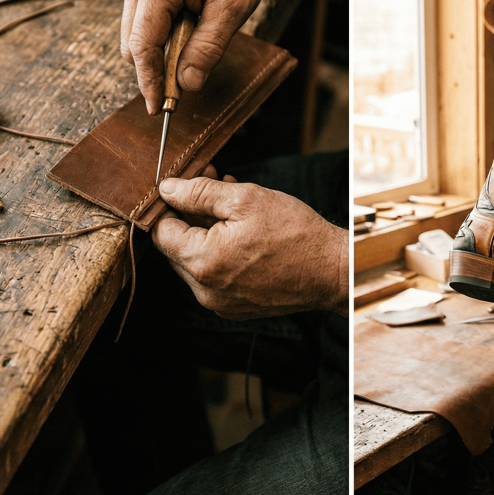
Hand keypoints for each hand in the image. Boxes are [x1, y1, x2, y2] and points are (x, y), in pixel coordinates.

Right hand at [121, 0, 272, 115]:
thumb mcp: (234, 6)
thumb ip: (209, 46)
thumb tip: (187, 85)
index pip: (143, 46)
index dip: (150, 82)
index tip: (159, 109)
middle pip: (134, 44)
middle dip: (156, 70)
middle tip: (184, 90)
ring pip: (138, 34)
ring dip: (162, 51)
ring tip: (199, 42)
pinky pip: (146, 20)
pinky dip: (164, 36)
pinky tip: (192, 30)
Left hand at [151, 175, 348, 318]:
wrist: (332, 271)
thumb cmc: (296, 234)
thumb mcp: (246, 199)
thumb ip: (200, 193)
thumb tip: (168, 189)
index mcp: (202, 261)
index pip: (161, 230)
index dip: (172, 204)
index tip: (188, 187)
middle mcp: (204, 289)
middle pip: (177, 247)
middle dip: (191, 216)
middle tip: (215, 187)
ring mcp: (219, 302)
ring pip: (196, 262)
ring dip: (207, 234)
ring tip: (235, 209)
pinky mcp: (234, 307)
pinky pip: (215, 277)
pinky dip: (222, 254)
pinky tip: (244, 234)